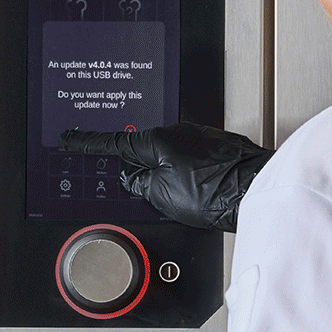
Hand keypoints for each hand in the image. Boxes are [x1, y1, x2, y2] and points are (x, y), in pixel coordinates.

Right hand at [58, 122, 273, 232]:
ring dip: (171, 176)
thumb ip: (140, 184)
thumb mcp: (162, 196)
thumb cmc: (216, 193)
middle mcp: (181, 131)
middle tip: (152, 193)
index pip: (116, 143)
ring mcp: (202, 137)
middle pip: (145, 150)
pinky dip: (191, 177)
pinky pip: (193, 162)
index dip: (90, 144)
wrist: (258, 192)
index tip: (72, 138)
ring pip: (171, 157)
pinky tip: (203, 193)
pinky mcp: (219, 148)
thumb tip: (135, 179)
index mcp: (159, 139)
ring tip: (190, 199)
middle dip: (142, 170)